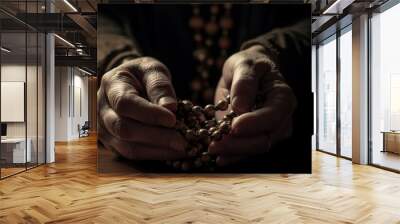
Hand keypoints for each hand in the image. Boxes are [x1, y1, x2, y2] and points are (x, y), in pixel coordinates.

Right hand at [98, 57, 186, 159]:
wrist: (130, 83)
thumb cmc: (142, 75)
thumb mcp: (152, 69)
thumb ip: (159, 85)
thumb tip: (170, 107)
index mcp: (110, 85)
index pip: (125, 103)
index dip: (149, 114)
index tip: (172, 119)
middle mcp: (101, 109)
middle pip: (124, 129)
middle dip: (156, 136)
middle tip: (182, 139)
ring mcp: (104, 128)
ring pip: (127, 146)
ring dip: (157, 149)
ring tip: (182, 148)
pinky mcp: (112, 143)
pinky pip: (132, 154)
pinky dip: (155, 154)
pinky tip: (173, 152)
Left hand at [209, 45, 296, 165]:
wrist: (248, 72)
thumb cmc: (249, 65)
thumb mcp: (244, 64)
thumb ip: (244, 82)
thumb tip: (240, 106)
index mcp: (282, 96)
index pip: (274, 115)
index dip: (255, 123)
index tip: (234, 126)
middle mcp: (282, 117)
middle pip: (266, 138)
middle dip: (240, 144)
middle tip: (215, 144)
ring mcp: (272, 131)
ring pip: (257, 148)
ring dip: (234, 152)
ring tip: (213, 149)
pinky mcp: (259, 138)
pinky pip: (248, 151)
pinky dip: (233, 156)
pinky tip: (219, 157)